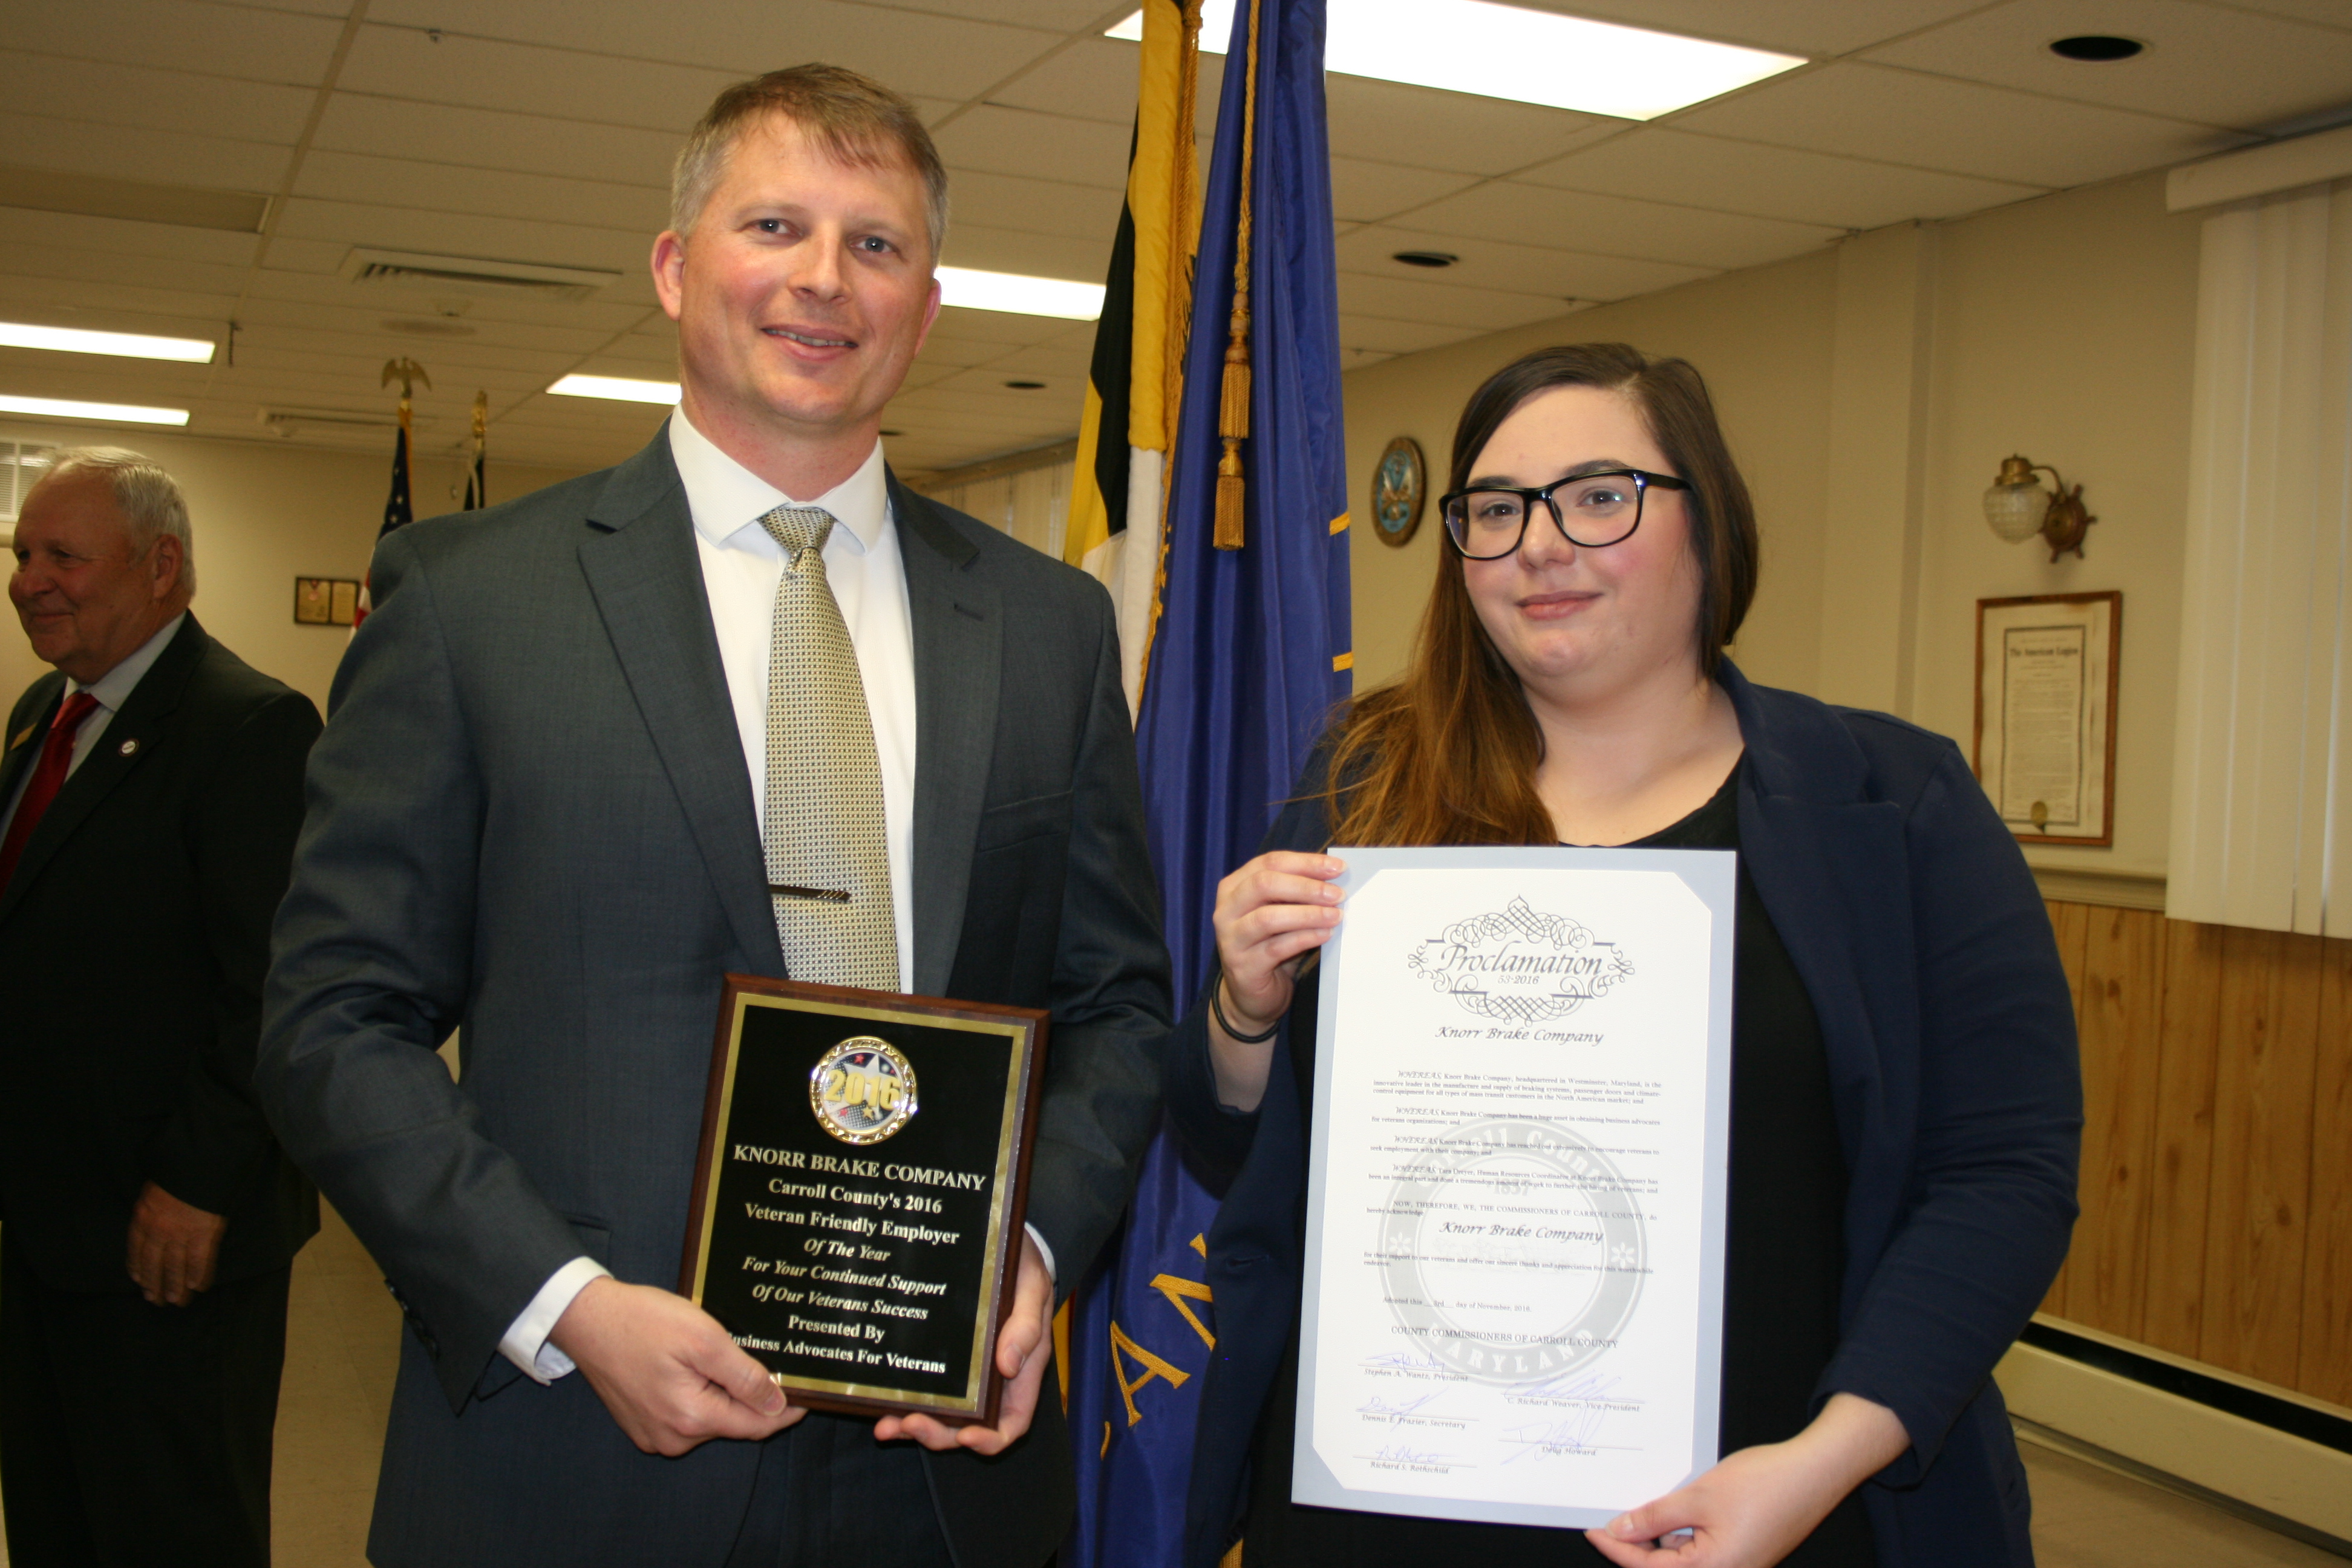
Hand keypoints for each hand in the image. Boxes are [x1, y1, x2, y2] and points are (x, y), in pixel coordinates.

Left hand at [126, 1181, 226, 1305]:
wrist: (198, 1165)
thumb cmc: (174, 1174)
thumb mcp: (151, 1189)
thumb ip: (149, 1207)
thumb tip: (149, 1219)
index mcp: (143, 1218)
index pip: (137, 1249)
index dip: (138, 1268)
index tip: (139, 1281)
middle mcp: (159, 1231)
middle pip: (154, 1264)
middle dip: (155, 1284)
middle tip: (156, 1300)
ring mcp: (182, 1234)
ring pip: (176, 1266)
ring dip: (176, 1285)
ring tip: (176, 1301)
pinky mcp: (204, 1234)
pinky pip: (199, 1259)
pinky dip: (198, 1274)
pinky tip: (197, 1286)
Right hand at [549, 1277, 802, 1455]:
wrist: (588, 1320)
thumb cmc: (643, 1322)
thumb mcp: (704, 1340)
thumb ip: (744, 1376)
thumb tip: (777, 1402)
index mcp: (691, 1419)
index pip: (756, 1425)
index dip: (787, 1410)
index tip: (810, 1395)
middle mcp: (673, 1438)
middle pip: (733, 1422)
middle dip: (752, 1397)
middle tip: (768, 1361)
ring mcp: (655, 1434)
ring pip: (710, 1418)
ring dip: (724, 1394)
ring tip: (724, 1357)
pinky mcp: (643, 1424)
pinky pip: (686, 1414)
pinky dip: (699, 1395)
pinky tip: (695, 1367)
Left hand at [873, 1234, 1050, 1456]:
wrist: (997, 1243)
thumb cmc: (1022, 1268)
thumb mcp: (1032, 1289)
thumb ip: (1026, 1326)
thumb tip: (1009, 1365)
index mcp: (1022, 1371)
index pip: (1011, 1421)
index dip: (990, 1438)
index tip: (967, 1437)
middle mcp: (992, 1381)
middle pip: (968, 1428)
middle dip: (939, 1434)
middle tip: (910, 1424)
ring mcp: (965, 1374)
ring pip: (942, 1417)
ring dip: (914, 1427)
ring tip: (886, 1426)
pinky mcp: (941, 1360)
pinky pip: (924, 1392)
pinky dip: (903, 1403)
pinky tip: (881, 1405)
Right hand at [1207, 851, 1345, 1109]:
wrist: (1252, 996)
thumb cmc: (1270, 946)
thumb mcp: (1280, 913)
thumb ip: (1297, 894)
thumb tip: (1336, 878)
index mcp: (1234, 887)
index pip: (1269, 862)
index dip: (1306, 862)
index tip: (1338, 868)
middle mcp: (1226, 909)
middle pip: (1264, 884)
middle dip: (1306, 886)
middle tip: (1338, 894)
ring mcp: (1230, 938)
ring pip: (1269, 917)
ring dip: (1308, 914)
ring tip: (1336, 916)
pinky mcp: (1242, 966)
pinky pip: (1276, 947)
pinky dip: (1304, 938)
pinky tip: (1325, 935)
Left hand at [1585, 1394, 1909, 1567]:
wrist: (1814, 1472)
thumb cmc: (1766, 1484)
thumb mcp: (1699, 1497)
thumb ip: (1656, 1517)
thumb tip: (1622, 1531)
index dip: (1617, 1548)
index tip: (1594, 1530)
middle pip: (1665, 1567)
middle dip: (1636, 1545)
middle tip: (1609, 1520)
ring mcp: (1737, 1564)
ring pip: (1682, 1557)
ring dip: (1659, 1539)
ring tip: (1637, 1511)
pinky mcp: (1744, 1551)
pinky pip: (1701, 1548)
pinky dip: (1681, 1533)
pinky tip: (1668, 1511)